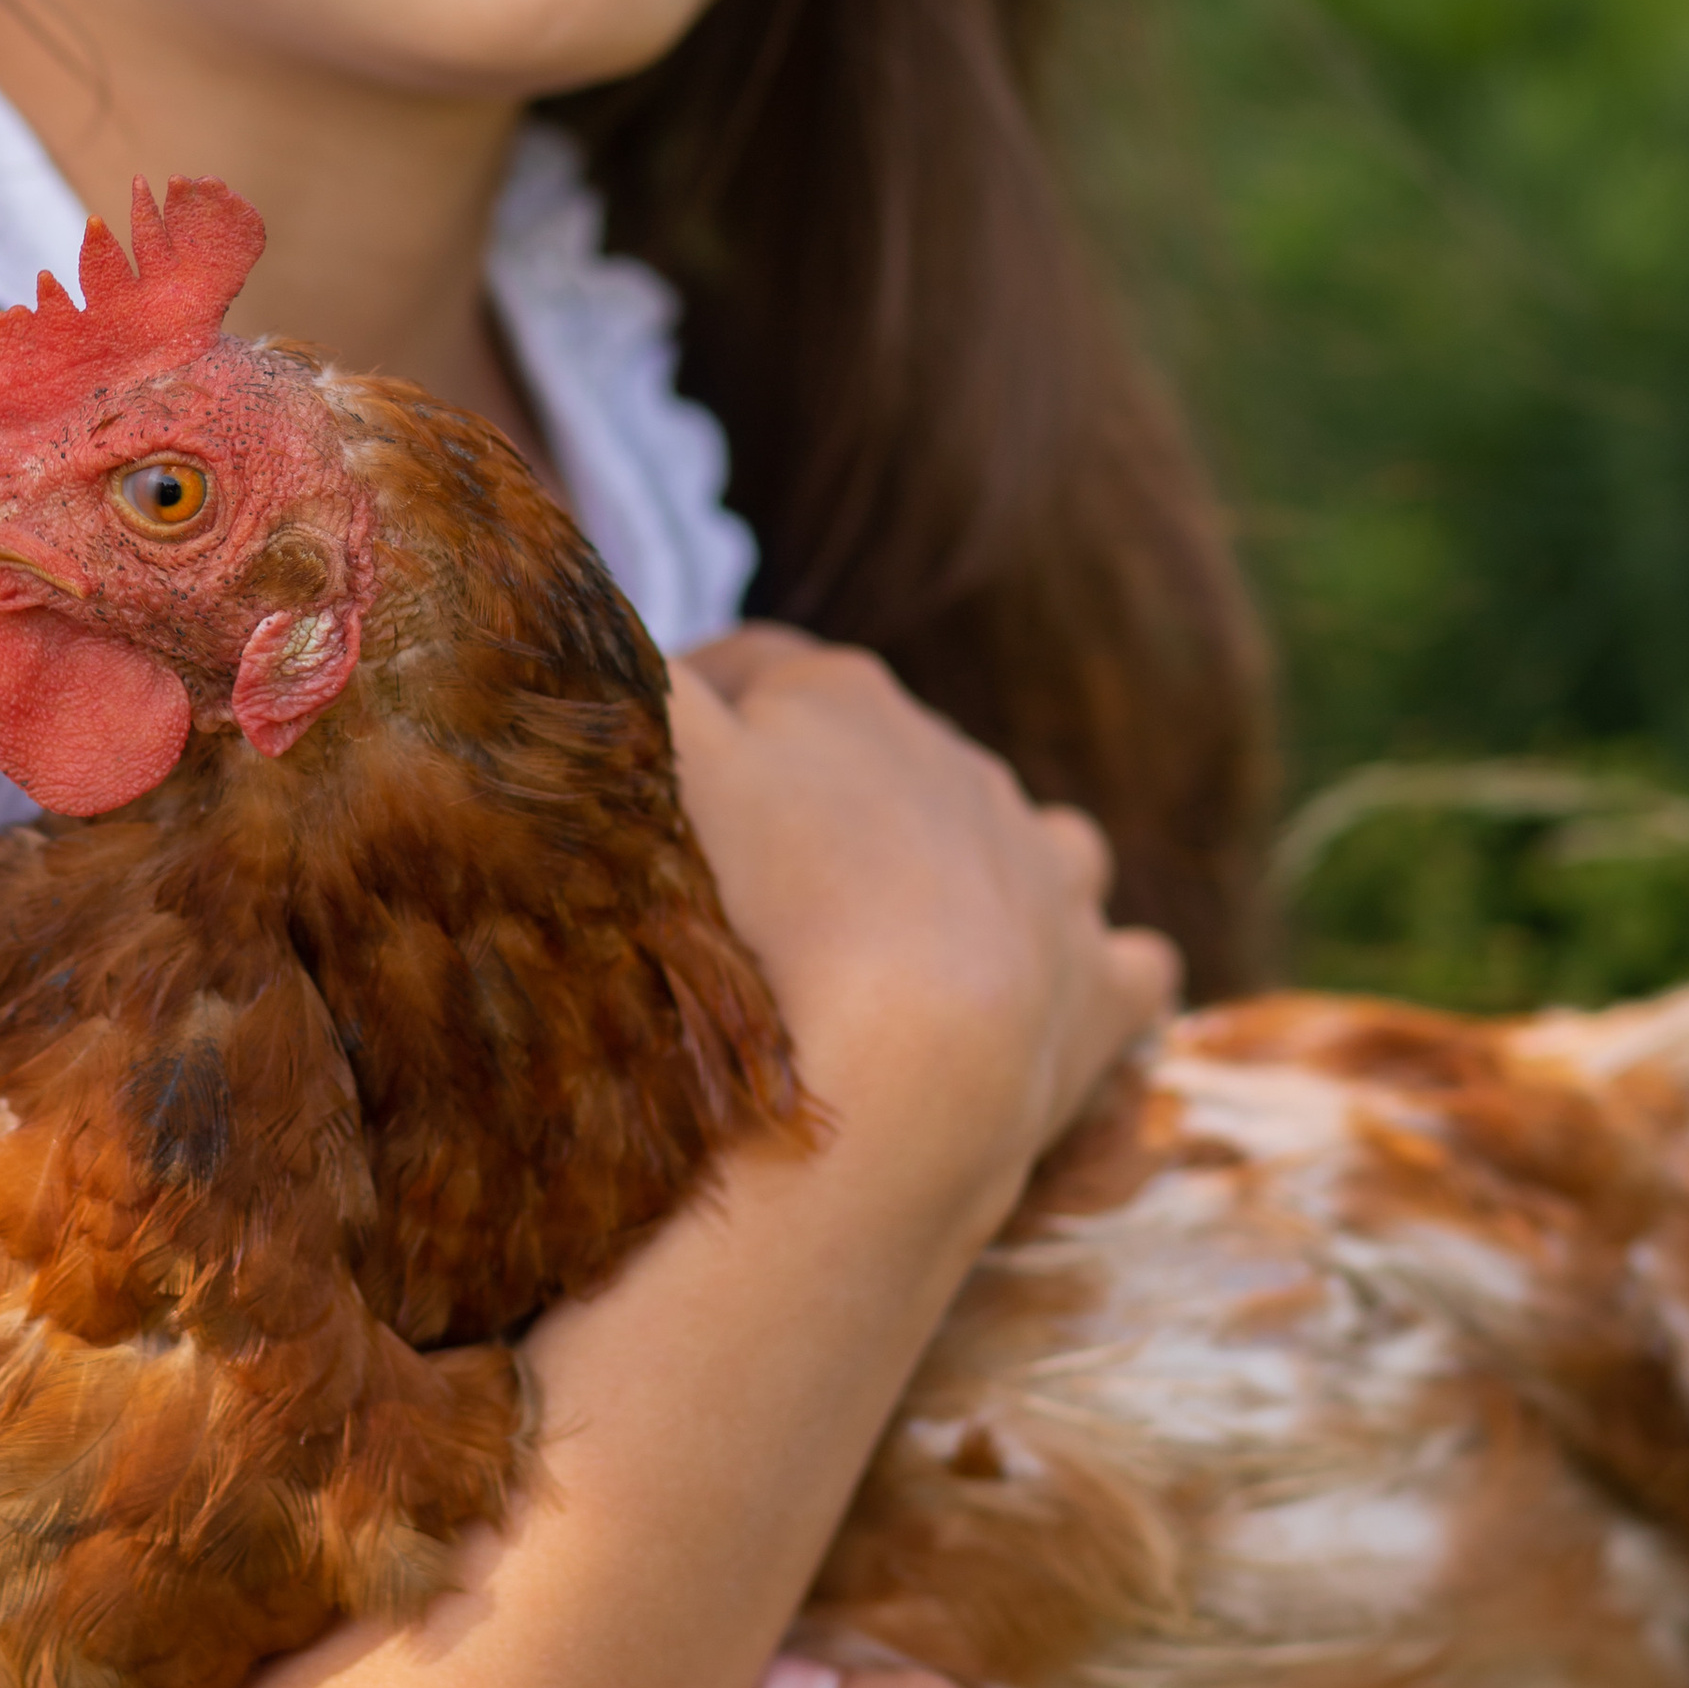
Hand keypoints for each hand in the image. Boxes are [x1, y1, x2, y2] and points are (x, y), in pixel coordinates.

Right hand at [672, 630, 1174, 1199]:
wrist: (901, 1064)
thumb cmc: (755, 903)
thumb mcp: (654, 760)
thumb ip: (615, 681)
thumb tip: (564, 623)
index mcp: (848, 698)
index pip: (759, 666)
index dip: (700, 704)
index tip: (653, 757)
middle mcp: (963, 764)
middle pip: (886, 758)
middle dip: (834, 800)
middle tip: (763, 883)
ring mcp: (1047, 873)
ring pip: (1030, 838)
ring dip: (986, 870)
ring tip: (920, 936)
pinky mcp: (1104, 981)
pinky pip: (1124, 960)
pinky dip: (1093, 975)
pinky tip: (1052, 1000)